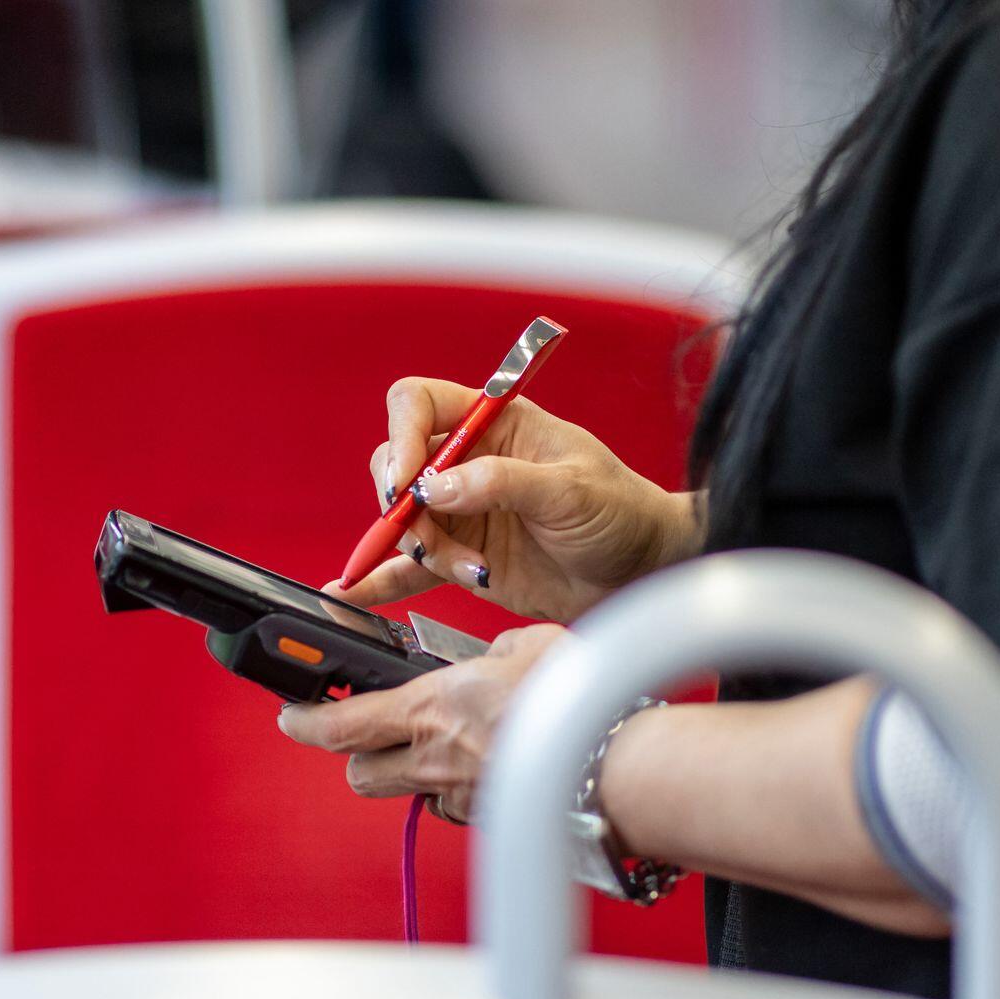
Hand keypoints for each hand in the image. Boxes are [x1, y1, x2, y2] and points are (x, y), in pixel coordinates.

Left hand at [275, 625, 566, 822]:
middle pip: (360, 774)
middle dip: (356, 757)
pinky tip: (491, 768)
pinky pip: (457, 806)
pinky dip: (461, 789)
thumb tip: (489, 661)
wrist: (615, 763)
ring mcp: (460, 796)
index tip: (289, 716)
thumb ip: (491, 653)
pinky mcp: (489, 819)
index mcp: (430, 708)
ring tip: (444, 749)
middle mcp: (434, 758)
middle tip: (368, 736)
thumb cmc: (575, 701)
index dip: (305, 723)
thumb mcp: (525, 645)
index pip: (342, 725)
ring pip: (409, 794)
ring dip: (412, 775)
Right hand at [328, 377, 701, 621]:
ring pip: (405, 521)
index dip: (403, 435)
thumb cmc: (622, 513)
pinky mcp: (464, 558)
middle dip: (403, 502)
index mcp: (496, 423)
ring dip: (423, 550)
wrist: (643, 574)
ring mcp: (464, 512)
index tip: (407, 478)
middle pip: (398, 464)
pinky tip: (355, 592)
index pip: (421, 404)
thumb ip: (501, 483)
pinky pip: (411, 567)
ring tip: (472, 571)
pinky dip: (383, 579)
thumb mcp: (568, 490)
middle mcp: (471, 462)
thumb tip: (435, 486)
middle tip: (426, 533)